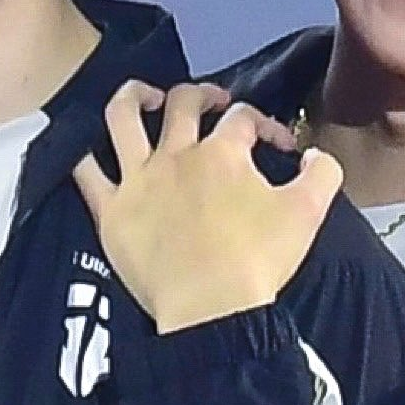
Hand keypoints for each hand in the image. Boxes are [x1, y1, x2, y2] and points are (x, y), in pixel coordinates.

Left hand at [73, 81, 342, 333]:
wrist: (212, 309)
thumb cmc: (258, 262)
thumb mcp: (309, 212)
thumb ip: (322, 173)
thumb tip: (316, 156)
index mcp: (223, 153)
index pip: (245, 119)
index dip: (265, 124)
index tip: (279, 147)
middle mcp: (176, 155)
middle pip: (184, 103)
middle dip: (204, 94)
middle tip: (215, 103)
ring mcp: (139, 181)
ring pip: (123, 118)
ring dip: (133, 97)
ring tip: (144, 95)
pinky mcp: (112, 212)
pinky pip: (86, 173)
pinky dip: (81, 155)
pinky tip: (84, 148)